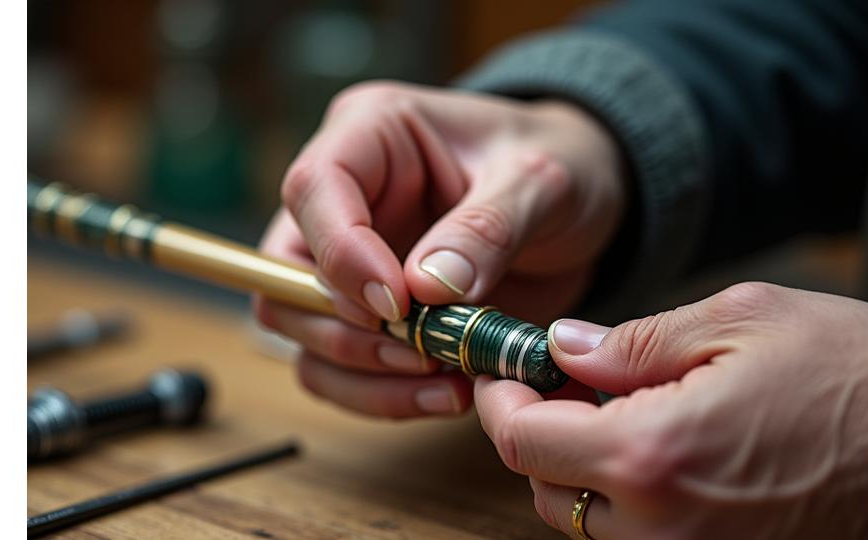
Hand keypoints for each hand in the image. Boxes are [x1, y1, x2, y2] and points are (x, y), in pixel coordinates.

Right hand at [254, 81, 624, 417]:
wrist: (580, 203)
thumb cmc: (559, 164)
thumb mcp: (541, 181)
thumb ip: (487, 228)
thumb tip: (428, 288)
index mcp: (372, 132)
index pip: (314, 188)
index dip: (341, 254)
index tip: (398, 304)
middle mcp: (346, 196)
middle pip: (286, 273)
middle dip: (348, 329)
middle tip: (421, 353)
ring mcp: (352, 257)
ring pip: (303, 332)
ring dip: (364, 374)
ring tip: (444, 382)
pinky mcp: (371, 310)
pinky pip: (344, 366)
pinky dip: (384, 394)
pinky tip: (445, 392)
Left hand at [475, 282, 867, 538]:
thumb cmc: (853, 376)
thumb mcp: (741, 321)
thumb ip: (636, 341)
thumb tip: (566, 348)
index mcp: (654, 454)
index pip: (524, 441)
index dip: (501, 400)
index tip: (505, 370)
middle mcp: (660, 525)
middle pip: (545, 487)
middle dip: (541, 431)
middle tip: (565, 383)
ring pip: (587, 521)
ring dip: (581, 467)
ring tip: (619, 412)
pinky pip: (638, 538)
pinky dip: (626, 497)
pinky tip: (659, 449)